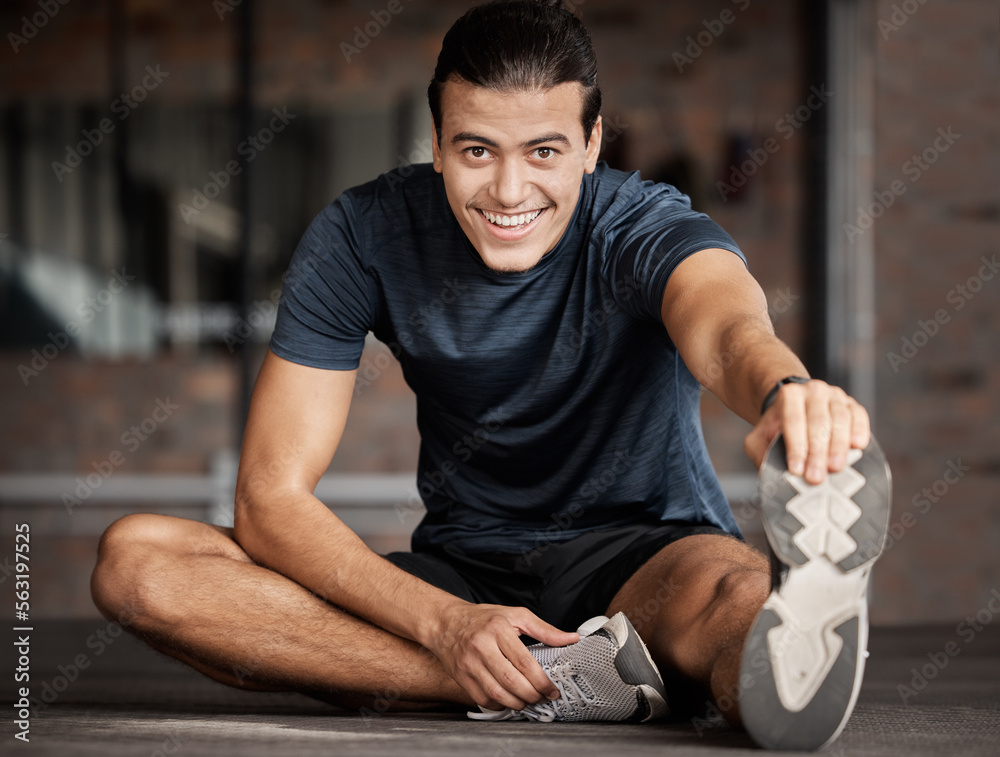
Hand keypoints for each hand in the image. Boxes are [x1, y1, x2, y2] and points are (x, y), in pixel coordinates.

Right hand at [427, 602, 579, 711]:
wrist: (446, 623)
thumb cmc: (483, 619)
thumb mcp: (515, 615)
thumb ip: (544, 629)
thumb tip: (571, 638)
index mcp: (498, 629)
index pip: (524, 662)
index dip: (541, 681)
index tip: (552, 690)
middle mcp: (481, 647)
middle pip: (511, 681)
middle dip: (532, 695)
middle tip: (542, 697)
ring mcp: (469, 664)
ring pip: (497, 693)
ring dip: (517, 703)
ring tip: (528, 700)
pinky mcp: (461, 677)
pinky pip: (483, 699)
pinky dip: (500, 704)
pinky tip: (509, 700)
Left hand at [744, 378, 870, 483]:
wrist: (796, 407)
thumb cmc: (778, 427)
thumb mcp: (760, 436)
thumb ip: (760, 451)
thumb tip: (769, 473)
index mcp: (789, 395)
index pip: (793, 421)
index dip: (796, 447)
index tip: (797, 470)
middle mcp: (813, 391)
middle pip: (818, 421)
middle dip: (817, 452)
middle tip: (816, 477)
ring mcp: (835, 396)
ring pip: (840, 418)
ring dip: (838, 446)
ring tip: (835, 468)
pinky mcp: (852, 404)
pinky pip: (859, 415)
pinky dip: (859, 430)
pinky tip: (857, 446)